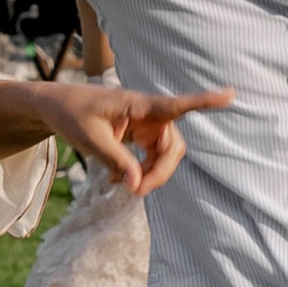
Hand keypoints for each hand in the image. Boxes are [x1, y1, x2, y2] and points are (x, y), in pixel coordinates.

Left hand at [48, 80, 229, 196]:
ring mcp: (147, 124)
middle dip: (160, 172)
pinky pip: (152, 157)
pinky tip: (118, 178)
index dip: (204, 102)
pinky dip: (140, 172)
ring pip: (165, 155)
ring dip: (150, 174)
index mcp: (137, 105)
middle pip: (173, 147)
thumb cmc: (71, 114)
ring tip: (121, 184)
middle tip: (135, 192)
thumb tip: (137, 185)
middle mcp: (148, 113)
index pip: (175, 105)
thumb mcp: (89, 139)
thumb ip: (116, 160)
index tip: (230, 94)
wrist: (57, 107)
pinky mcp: (141, 134)